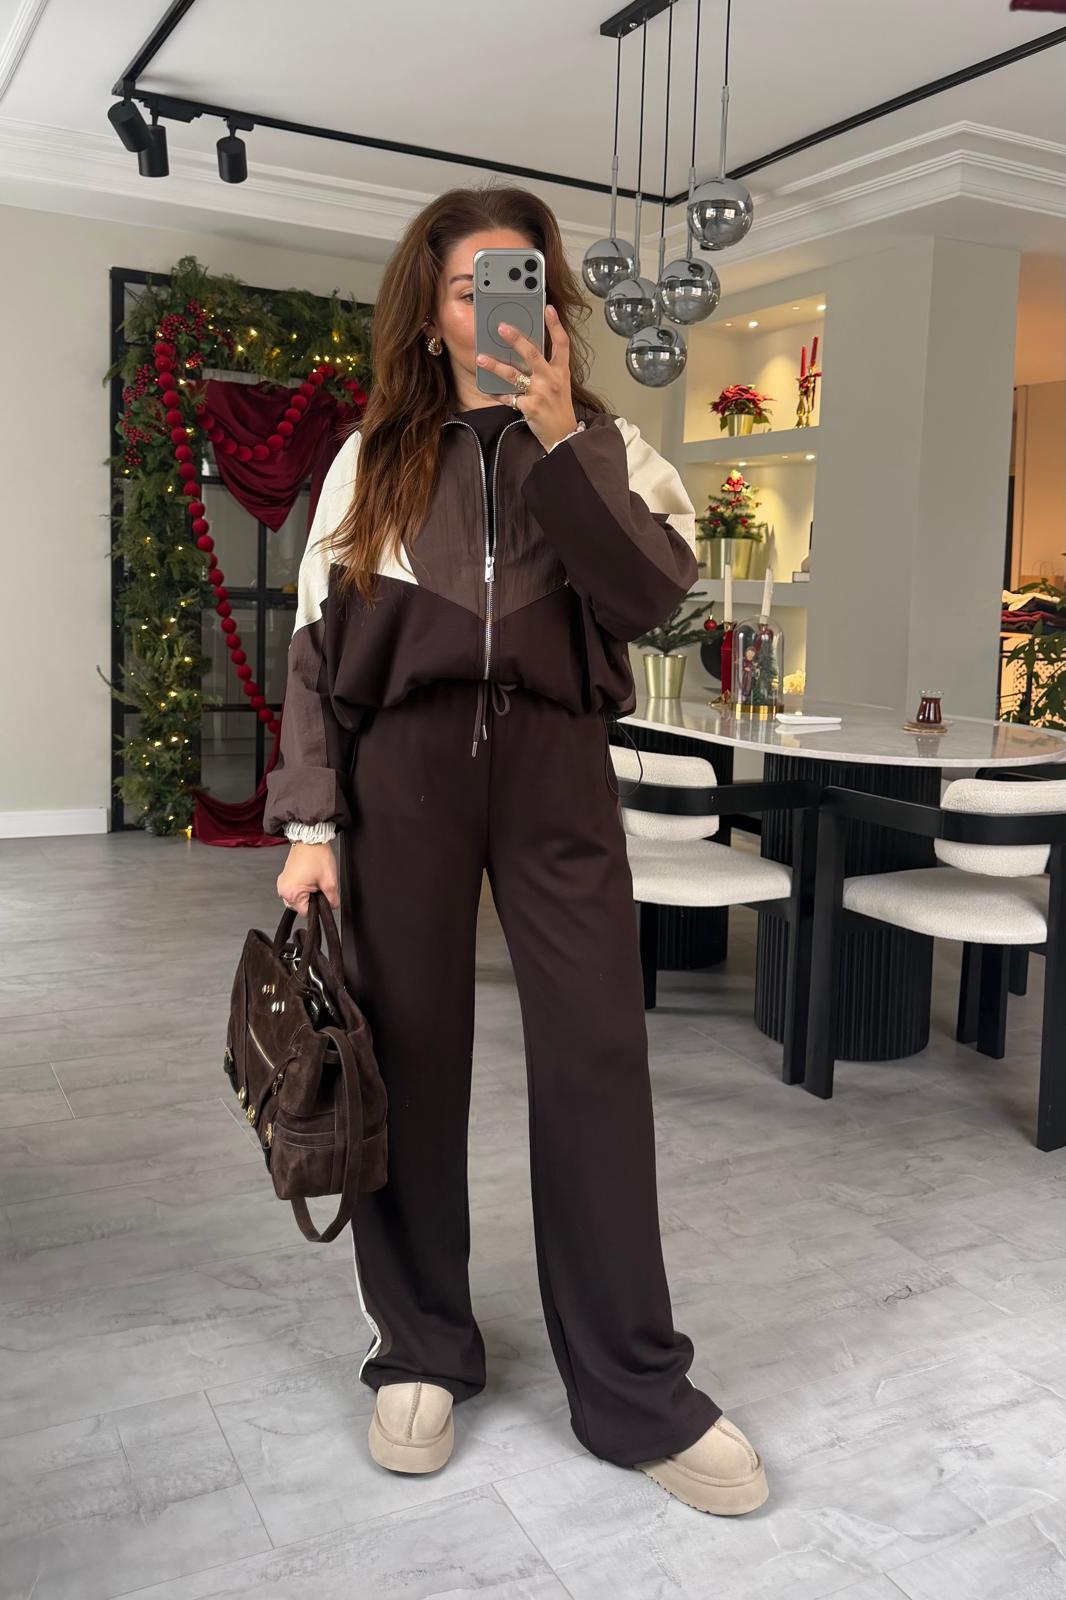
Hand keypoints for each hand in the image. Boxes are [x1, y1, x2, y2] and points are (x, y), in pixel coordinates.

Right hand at [276, 841, 339, 915]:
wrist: (310, 838)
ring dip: (307, 894)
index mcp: (292, 893)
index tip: (322, 898)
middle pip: (300, 907)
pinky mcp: (284, 878)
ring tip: (314, 880)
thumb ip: (332, 899)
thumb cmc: (317, 855)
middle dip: (312, 900)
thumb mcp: (330, 881)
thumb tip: (332, 906)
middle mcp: (283, 890)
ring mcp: (282, 883)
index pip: (306, 913)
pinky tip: (309, 878)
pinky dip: (302, 888)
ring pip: (297, 899)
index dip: (317, 908)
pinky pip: (294, 890)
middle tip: (319, 886)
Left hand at [475, 304, 578, 453]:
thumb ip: (547, 368)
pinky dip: (497, 393)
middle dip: (515, 339)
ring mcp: (540, 393)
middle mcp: (551, 379)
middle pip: (532, 353)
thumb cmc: (558, 409)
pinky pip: (508, 397)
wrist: (563, 436)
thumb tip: (525, 352)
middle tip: (501, 327)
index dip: (555, 325)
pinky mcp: (530, 407)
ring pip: (514, 375)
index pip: (561, 343)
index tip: (548, 308)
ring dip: (495, 366)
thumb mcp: (559, 385)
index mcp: (560, 371)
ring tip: (481, 358)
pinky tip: (487, 388)